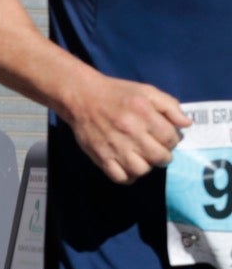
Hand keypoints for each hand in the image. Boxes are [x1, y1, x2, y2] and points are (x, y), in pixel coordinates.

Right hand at [64, 75, 189, 183]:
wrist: (81, 97)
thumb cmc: (117, 93)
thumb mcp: (147, 91)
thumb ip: (170, 105)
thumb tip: (186, 124)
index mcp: (144, 115)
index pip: (171, 138)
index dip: (173, 139)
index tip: (165, 137)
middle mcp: (130, 132)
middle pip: (159, 157)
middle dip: (163, 155)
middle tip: (157, 150)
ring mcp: (114, 147)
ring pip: (141, 170)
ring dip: (146, 166)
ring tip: (142, 158)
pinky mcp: (100, 156)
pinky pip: (120, 177)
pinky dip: (128, 176)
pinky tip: (128, 166)